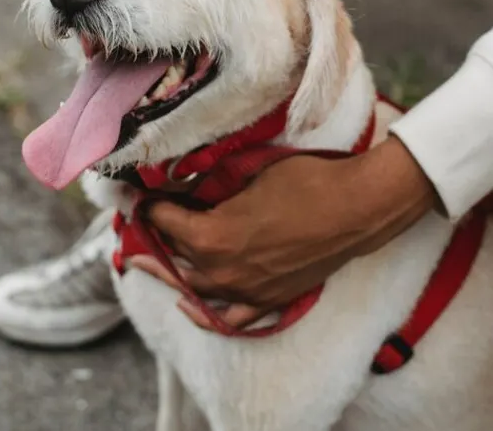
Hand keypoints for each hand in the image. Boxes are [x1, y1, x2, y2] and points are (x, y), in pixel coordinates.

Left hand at [126, 136, 441, 329]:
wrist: (355, 209)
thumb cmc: (305, 182)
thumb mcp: (250, 174)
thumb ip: (215, 187)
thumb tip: (191, 185)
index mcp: (210, 236)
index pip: (163, 220)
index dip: (150, 204)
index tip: (142, 195)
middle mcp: (220, 271)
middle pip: (172, 258)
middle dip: (153, 239)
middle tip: (137, 228)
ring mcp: (244, 291)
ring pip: (194, 287)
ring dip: (171, 271)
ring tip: (150, 262)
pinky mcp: (268, 301)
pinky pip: (229, 318)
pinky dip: (206, 313)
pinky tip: (190, 305)